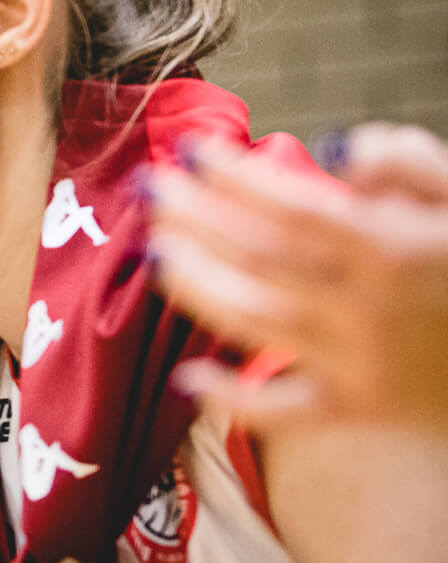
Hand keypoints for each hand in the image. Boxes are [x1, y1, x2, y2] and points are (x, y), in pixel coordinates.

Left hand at [149, 123, 447, 437]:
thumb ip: (412, 166)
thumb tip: (340, 149)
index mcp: (395, 249)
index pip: (295, 207)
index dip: (237, 176)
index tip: (193, 148)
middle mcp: (369, 307)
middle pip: (260, 257)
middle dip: (197, 219)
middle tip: (150, 186)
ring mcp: (359, 363)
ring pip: (255, 323)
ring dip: (197, 286)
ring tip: (157, 250)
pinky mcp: (359, 410)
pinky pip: (287, 414)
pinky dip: (235, 399)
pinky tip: (186, 376)